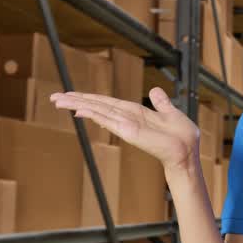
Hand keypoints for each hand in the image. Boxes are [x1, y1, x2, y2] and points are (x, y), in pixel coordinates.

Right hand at [51, 87, 199, 172]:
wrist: (188, 151)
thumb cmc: (182, 137)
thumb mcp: (171, 113)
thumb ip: (161, 103)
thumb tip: (155, 90)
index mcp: (135, 113)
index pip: (107, 103)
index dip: (90, 98)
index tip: (71, 95)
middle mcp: (127, 119)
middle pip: (97, 106)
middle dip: (76, 101)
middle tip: (54, 98)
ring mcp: (126, 126)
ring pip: (98, 112)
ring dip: (78, 105)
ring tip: (59, 101)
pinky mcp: (130, 132)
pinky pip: (109, 120)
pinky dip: (95, 114)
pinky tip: (80, 110)